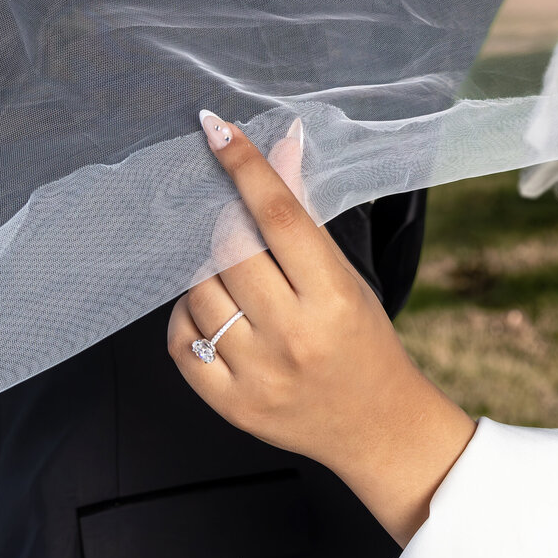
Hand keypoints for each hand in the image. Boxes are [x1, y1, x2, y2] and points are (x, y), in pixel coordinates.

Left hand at [169, 113, 473, 545]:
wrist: (376, 427)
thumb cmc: (364, 342)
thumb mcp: (346, 276)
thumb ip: (305, 217)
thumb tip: (281, 144)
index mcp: (334, 297)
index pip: (278, 215)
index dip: (245, 165)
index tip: (217, 130)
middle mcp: (295, 336)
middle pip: (230, 249)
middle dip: (224, 224)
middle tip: (234, 225)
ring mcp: (258, 374)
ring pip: (198, 291)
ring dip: (206, 272)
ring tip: (233, 280)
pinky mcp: (230, 404)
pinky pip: (180, 340)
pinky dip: (188, 315)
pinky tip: (212, 312)